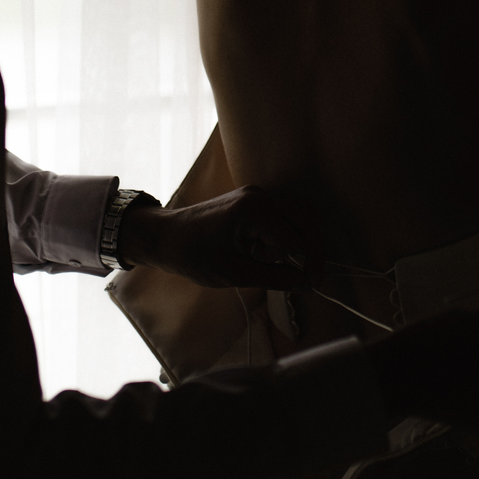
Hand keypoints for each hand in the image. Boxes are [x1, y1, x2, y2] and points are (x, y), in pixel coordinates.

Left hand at [117, 186, 321, 290]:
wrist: (166, 236)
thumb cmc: (193, 256)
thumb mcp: (234, 274)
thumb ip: (274, 278)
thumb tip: (305, 283)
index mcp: (254, 211)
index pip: (298, 239)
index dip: (307, 264)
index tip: (309, 285)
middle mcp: (260, 196)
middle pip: (307, 220)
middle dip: (313, 250)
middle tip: (312, 279)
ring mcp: (257, 194)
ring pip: (299, 215)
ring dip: (299, 241)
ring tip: (281, 264)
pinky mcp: (254, 198)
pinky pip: (283, 214)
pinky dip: (286, 234)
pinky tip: (269, 253)